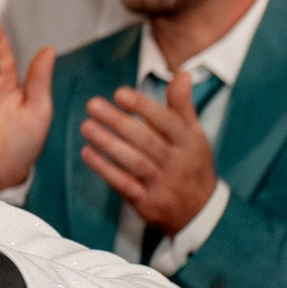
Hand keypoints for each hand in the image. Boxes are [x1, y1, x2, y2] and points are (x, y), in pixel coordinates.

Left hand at [79, 78, 217, 235]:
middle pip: (147, 140)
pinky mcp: (147, 202)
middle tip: (92, 104)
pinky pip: (124, 184)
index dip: (144, 107)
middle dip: (119, 121)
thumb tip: (183, 74)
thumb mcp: (195, 136)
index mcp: (190, 143)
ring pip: (134, 162)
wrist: (200, 213)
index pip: (168, 122)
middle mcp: (177, 163)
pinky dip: (105, 169)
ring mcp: (162, 184)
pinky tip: (87, 153)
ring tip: (86, 126)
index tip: (120, 92)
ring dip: (108, 144)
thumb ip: (183, 106)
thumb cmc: (192, 165)